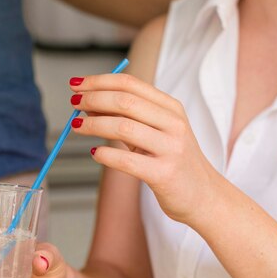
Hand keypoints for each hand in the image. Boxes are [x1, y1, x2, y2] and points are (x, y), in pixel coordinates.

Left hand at [69, 74, 221, 224]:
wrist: (203, 196)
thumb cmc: (173, 161)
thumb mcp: (155, 132)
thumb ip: (128, 118)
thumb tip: (89, 103)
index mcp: (170, 108)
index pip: (130, 85)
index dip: (99, 81)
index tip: (76, 83)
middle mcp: (173, 124)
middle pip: (125, 102)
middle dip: (93, 99)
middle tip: (73, 102)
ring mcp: (171, 148)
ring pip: (124, 128)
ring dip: (94, 124)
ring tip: (75, 126)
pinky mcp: (164, 174)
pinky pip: (127, 161)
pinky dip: (105, 155)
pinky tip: (95, 153)